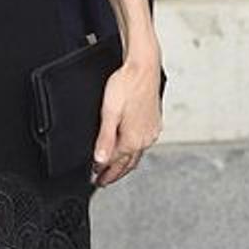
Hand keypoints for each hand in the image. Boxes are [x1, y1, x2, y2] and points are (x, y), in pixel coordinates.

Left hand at [93, 52, 162, 187]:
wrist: (143, 67)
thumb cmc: (126, 85)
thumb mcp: (109, 113)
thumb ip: (105, 139)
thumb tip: (99, 161)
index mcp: (133, 139)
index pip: (115, 164)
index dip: (103, 173)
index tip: (94, 179)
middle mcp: (145, 138)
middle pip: (127, 164)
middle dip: (114, 174)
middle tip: (103, 181)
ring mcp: (151, 131)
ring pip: (136, 155)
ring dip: (124, 165)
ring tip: (114, 170)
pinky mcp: (154, 123)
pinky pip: (143, 145)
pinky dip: (133, 152)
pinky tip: (129, 150)